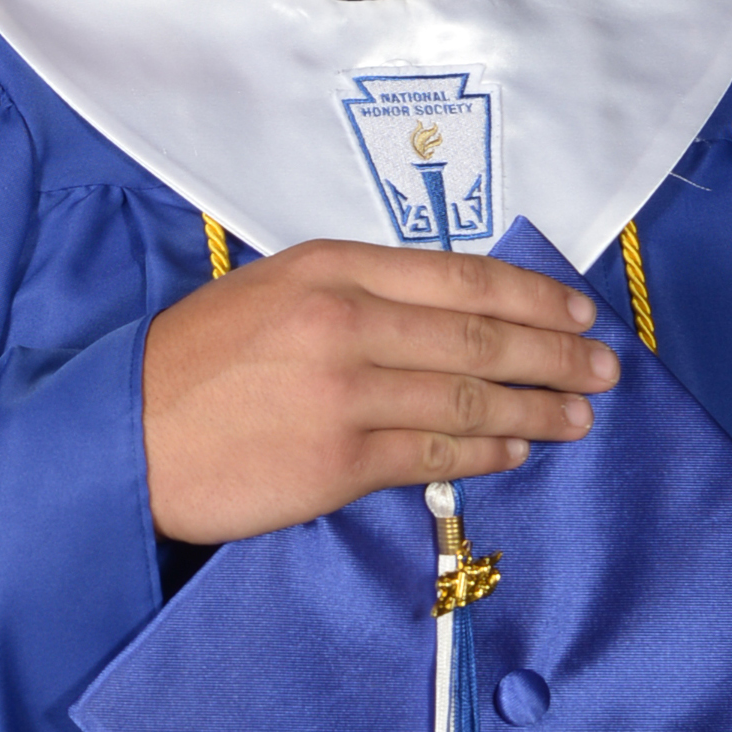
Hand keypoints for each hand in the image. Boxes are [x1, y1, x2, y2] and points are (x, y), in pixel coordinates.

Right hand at [141, 239, 617, 541]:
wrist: (125, 432)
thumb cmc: (196, 359)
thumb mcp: (274, 290)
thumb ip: (357, 291)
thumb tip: (448, 310)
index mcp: (332, 267)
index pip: (461, 276)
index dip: (533, 294)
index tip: (579, 310)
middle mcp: (345, 322)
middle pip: (480, 336)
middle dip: (556, 353)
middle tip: (606, 367)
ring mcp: (345, 394)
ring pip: (469, 399)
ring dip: (538, 408)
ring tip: (580, 415)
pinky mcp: (337, 464)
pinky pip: (433, 455)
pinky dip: (487, 451)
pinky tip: (517, 451)